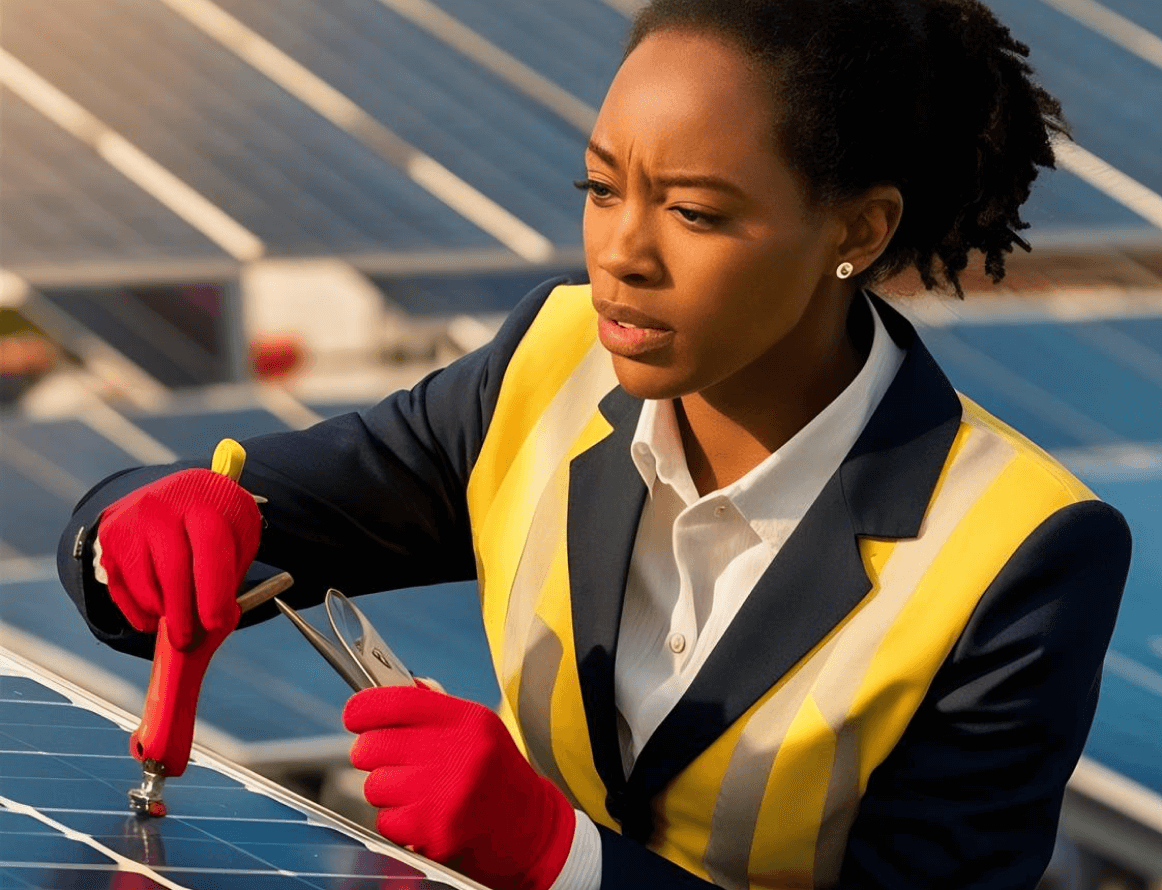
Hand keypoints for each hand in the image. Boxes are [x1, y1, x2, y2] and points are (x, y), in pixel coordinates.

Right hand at [96, 468, 261, 649]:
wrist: (186, 490)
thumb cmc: (217, 521)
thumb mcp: (239, 540)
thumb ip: (229, 578)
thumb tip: (212, 625)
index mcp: (205, 505)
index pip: (209, 550)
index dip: (212, 592)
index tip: (214, 624)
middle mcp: (164, 507)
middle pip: (171, 570)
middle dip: (181, 615)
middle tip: (186, 642)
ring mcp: (132, 519)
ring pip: (143, 582)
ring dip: (160, 612)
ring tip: (176, 624)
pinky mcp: (110, 535)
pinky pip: (120, 585)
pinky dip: (136, 609)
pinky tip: (155, 614)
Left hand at [344, 685, 575, 889]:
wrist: (531, 829)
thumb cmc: (496, 773)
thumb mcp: (479, 728)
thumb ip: (435, 708)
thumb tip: (386, 689)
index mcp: (467, 720)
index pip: (396, 701)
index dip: (363, 708)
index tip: (354, 715)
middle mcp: (458, 753)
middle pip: (373, 746)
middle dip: (371, 754)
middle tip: (388, 761)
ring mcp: (446, 794)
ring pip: (374, 786)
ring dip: (386, 791)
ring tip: (416, 792)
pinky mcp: (436, 831)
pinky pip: (385, 821)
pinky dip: (396, 821)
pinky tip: (423, 816)